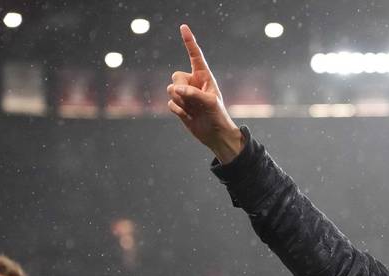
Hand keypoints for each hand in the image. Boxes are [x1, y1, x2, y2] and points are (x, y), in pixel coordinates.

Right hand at [168, 24, 243, 162]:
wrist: (216, 135)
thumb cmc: (218, 116)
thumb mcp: (210, 103)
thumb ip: (193, 93)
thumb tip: (176, 89)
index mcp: (204, 77)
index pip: (195, 56)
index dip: (189, 42)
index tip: (183, 27)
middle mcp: (193, 83)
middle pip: (176, 76)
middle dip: (182, 88)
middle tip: (194, 100)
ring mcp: (185, 94)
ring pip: (171, 90)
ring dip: (181, 102)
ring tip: (194, 109)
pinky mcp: (179, 106)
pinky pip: (170, 103)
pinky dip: (179, 111)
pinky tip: (189, 116)